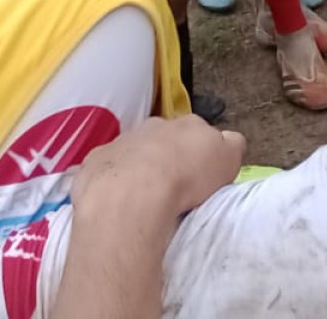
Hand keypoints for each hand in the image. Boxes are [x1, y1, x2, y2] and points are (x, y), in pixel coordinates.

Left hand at [71, 115, 245, 221]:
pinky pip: (105, 168)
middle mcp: (154, 126)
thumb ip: (231, 145)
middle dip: (167, 155)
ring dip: (137, 167)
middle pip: (164, 139)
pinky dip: (110, 181)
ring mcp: (122, 141)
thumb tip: (228, 140)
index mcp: (189, 124)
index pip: (198, 132)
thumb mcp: (229, 160)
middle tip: (171, 186)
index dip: (199, 151)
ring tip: (142, 198)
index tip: (199, 173)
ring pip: (132, 151)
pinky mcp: (95, 161)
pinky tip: (115, 201)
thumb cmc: (187, 178)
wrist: (134, 195)